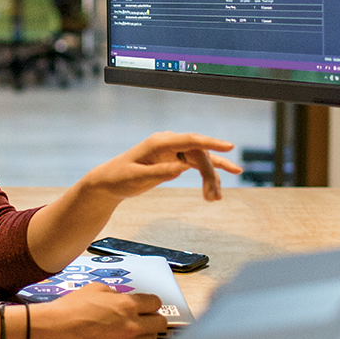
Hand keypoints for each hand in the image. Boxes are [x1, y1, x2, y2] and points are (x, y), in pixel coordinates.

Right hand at [31, 282, 166, 338]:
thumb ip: (115, 293)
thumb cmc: (72, 309)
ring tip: (134, 330)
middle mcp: (131, 325)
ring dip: (145, 333)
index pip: (155, 302)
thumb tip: (120, 297)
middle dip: (154, 319)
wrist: (58, 328)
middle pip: (160, 323)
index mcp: (127, 305)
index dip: (151, 303)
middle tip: (145, 318)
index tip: (147, 305)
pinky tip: (124, 337)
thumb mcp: (96, 289)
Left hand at [83, 131, 242, 201]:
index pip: (191, 140)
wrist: (110, 182)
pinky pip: (197, 166)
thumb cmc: (120, 178)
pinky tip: (216, 189)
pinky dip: (206, 177)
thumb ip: (159, 172)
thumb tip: (181, 167)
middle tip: (214, 197)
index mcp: (160, 142)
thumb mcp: (137, 178)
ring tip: (216, 198)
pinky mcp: (175, 160)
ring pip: (201, 161)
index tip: (229, 146)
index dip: (211, 143)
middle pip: (199, 154)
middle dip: (210, 174)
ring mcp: (173, 151)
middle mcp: (169, 143)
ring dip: (211, 178)